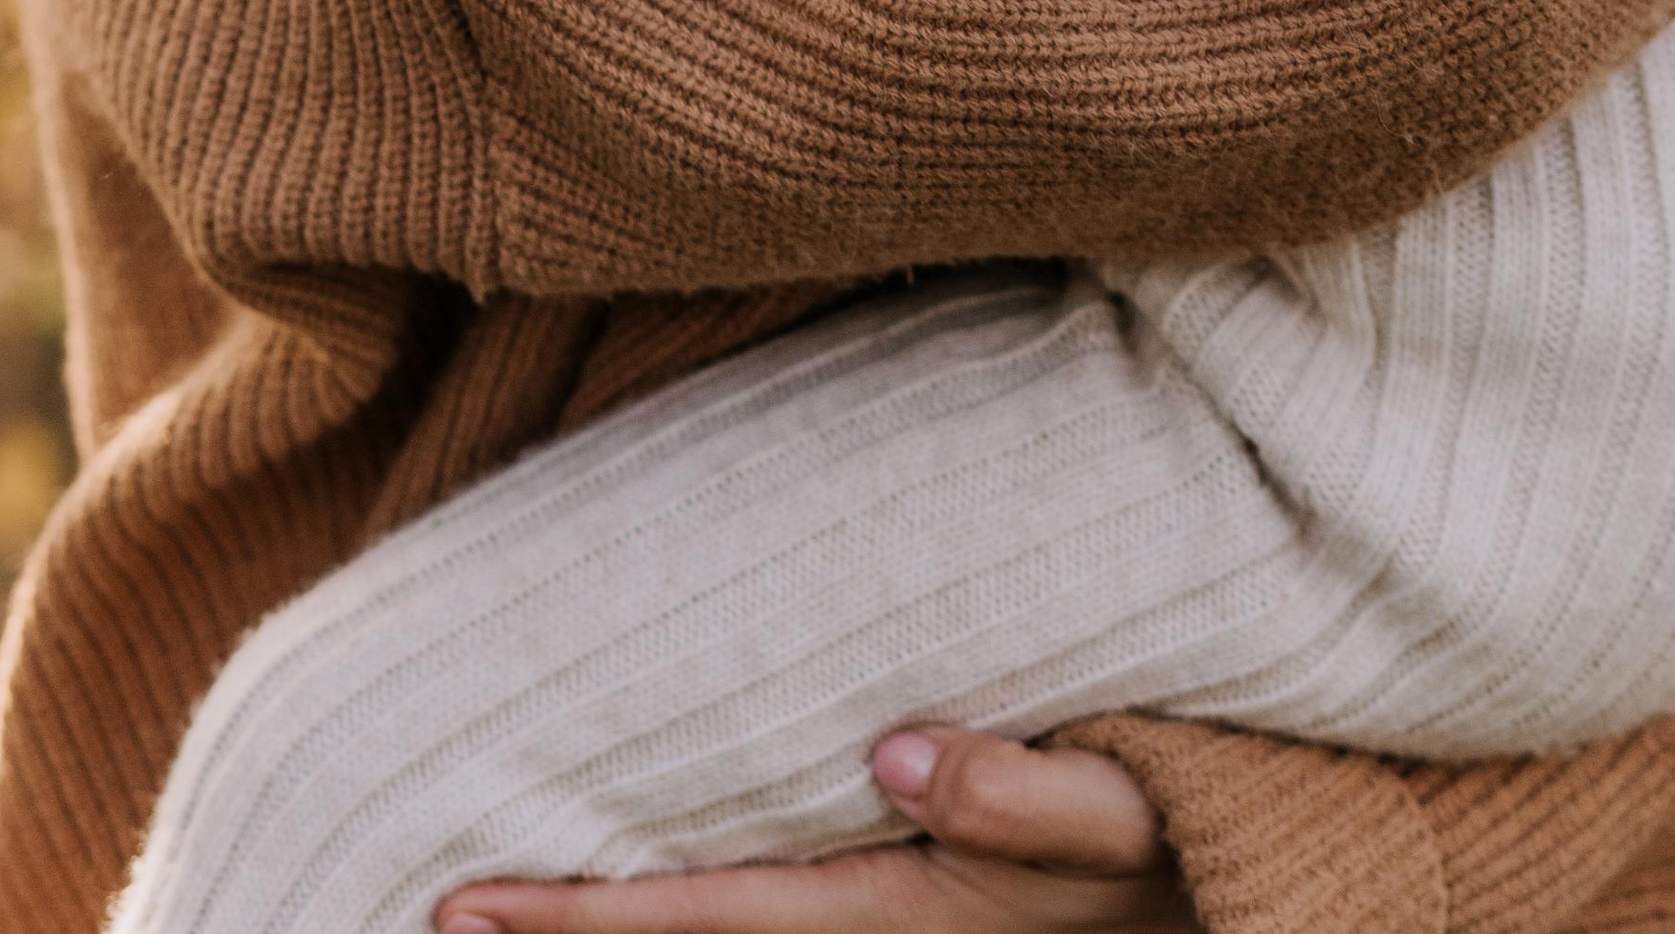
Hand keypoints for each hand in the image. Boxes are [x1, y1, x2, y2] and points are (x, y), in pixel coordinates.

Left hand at [431, 733, 1198, 933]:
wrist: (1243, 877)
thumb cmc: (1191, 830)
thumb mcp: (1133, 812)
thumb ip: (1032, 794)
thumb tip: (903, 758)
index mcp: (908, 914)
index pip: (711, 919)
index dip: (585, 918)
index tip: (461, 907)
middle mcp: (879, 927)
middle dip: (565, 933)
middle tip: (431, 909)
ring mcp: (892, 919)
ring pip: (725, 926)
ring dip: (618, 919)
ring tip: (508, 895)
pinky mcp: (911, 895)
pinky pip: (769, 894)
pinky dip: (693, 896)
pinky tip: (646, 861)